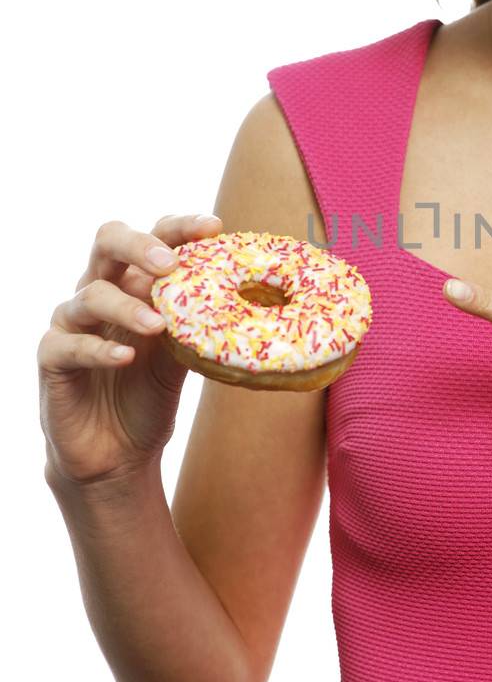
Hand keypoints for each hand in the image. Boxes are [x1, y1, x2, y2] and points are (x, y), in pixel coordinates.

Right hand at [37, 212, 223, 495]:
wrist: (117, 454)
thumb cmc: (149, 396)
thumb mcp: (181, 357)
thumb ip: (199, 326)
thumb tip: (250, 302)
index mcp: (135, 284)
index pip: (155, 238)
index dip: (181, 228)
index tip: (214, 227)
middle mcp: (101, 292)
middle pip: (108, 242)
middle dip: (140, 246)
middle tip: (170, 264)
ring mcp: (72, 323)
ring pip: (90, 295)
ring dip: (127, 307)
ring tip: (157, 326)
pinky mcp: (52, 359)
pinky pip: (69, 344)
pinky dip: (98, 348)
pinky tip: (125, 358)